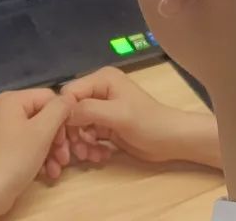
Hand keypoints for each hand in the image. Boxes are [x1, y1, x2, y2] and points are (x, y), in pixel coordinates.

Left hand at [0, 89, 71, 220]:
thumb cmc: (16, 158)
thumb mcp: (43, 131)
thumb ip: (60, 109)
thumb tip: (70, 99)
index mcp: (11, 99)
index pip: (49, 98)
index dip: (62, 117)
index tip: (68, 140)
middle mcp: (3, 109)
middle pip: (43, 116)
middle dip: (57, 139)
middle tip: (64, 158)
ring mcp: (1, 128)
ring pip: (37, 133)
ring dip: (51, 151)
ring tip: (57, 169)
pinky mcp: (1, 146)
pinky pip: (26, 144)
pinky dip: (39, 157)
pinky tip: (47, 172)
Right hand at [58, 66, 221, 167]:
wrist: (172, 141)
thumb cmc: (148, 123)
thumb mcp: (118, 115)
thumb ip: (88, 110)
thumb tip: (63, 114)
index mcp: (101, 79)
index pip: (68, 94)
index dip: (63, 115)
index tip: (64, 138)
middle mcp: (98, 91)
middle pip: (70, 111)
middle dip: (72, 133)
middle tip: (78, 152)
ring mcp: (101, 109)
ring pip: (76, 126)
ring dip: (81, 143)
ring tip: (92, 156)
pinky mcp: (105, 126)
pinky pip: (87, 136)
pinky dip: (90, 147)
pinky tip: (101, 156)